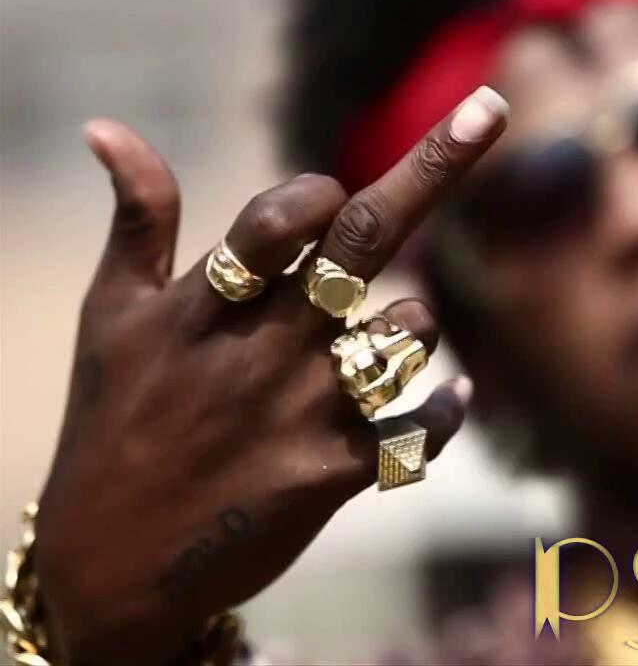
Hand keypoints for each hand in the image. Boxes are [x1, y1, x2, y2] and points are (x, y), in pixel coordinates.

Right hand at [34, 87, 506, 664]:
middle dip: (432, 169)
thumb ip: (138, 223)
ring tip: (371, 349)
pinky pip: (424, 426)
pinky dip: (446, 410)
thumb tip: (109, 129)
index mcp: (207, 304)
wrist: (115, 565)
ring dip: (413, 324)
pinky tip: (449, 399)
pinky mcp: (335, 473)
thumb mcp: (110, 318)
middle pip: (365, 242)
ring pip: (409, 330)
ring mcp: (304, 411)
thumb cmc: (115, 422)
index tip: (332, 189)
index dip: (318, 194)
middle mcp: (265, 348)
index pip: (281, 216)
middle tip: (485, 113)